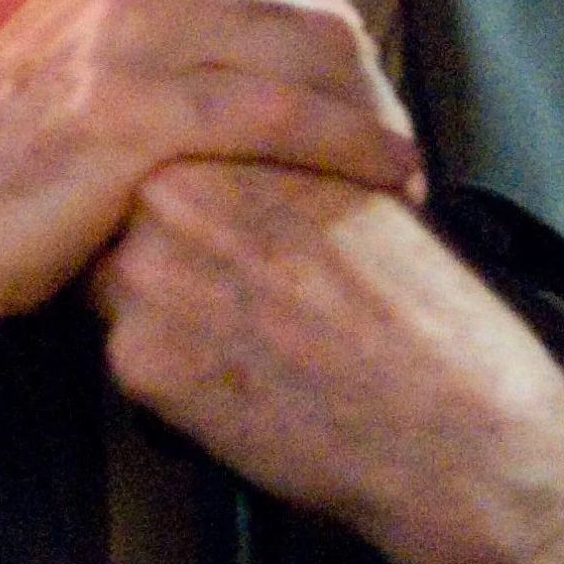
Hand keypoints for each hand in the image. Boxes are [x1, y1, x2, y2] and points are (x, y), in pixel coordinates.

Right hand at [0, 0, 420, 336]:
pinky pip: (285, 116)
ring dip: (378, 115)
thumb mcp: (82, 54)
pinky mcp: (137, 109)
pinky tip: (391, 180)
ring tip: (405, 170)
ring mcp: (132, 32)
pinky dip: (355, 147)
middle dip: (370, 81)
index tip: (368, 107)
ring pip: (313, 56)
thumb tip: (286, 26)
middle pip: (313, 11)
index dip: (345, 48)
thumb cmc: (12, 162)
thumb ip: (167, 25)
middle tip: (399, 147)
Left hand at [94, 159, 563, 563]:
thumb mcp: (343, 182)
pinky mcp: (141, 363)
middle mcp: (170, 201)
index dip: (184, 194)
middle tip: (247, 284)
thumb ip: (257, 153)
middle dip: (155, 245)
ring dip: (156, 305)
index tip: (238, 226)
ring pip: (107, 281)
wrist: (457, 424)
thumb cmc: (416, 306)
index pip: (146, 150)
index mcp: (224, 143)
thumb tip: (192, 138)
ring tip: (254, 330)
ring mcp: (146, 281)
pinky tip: (246, 379)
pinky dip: (172, 372)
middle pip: (111, 212)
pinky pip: (125, 354)